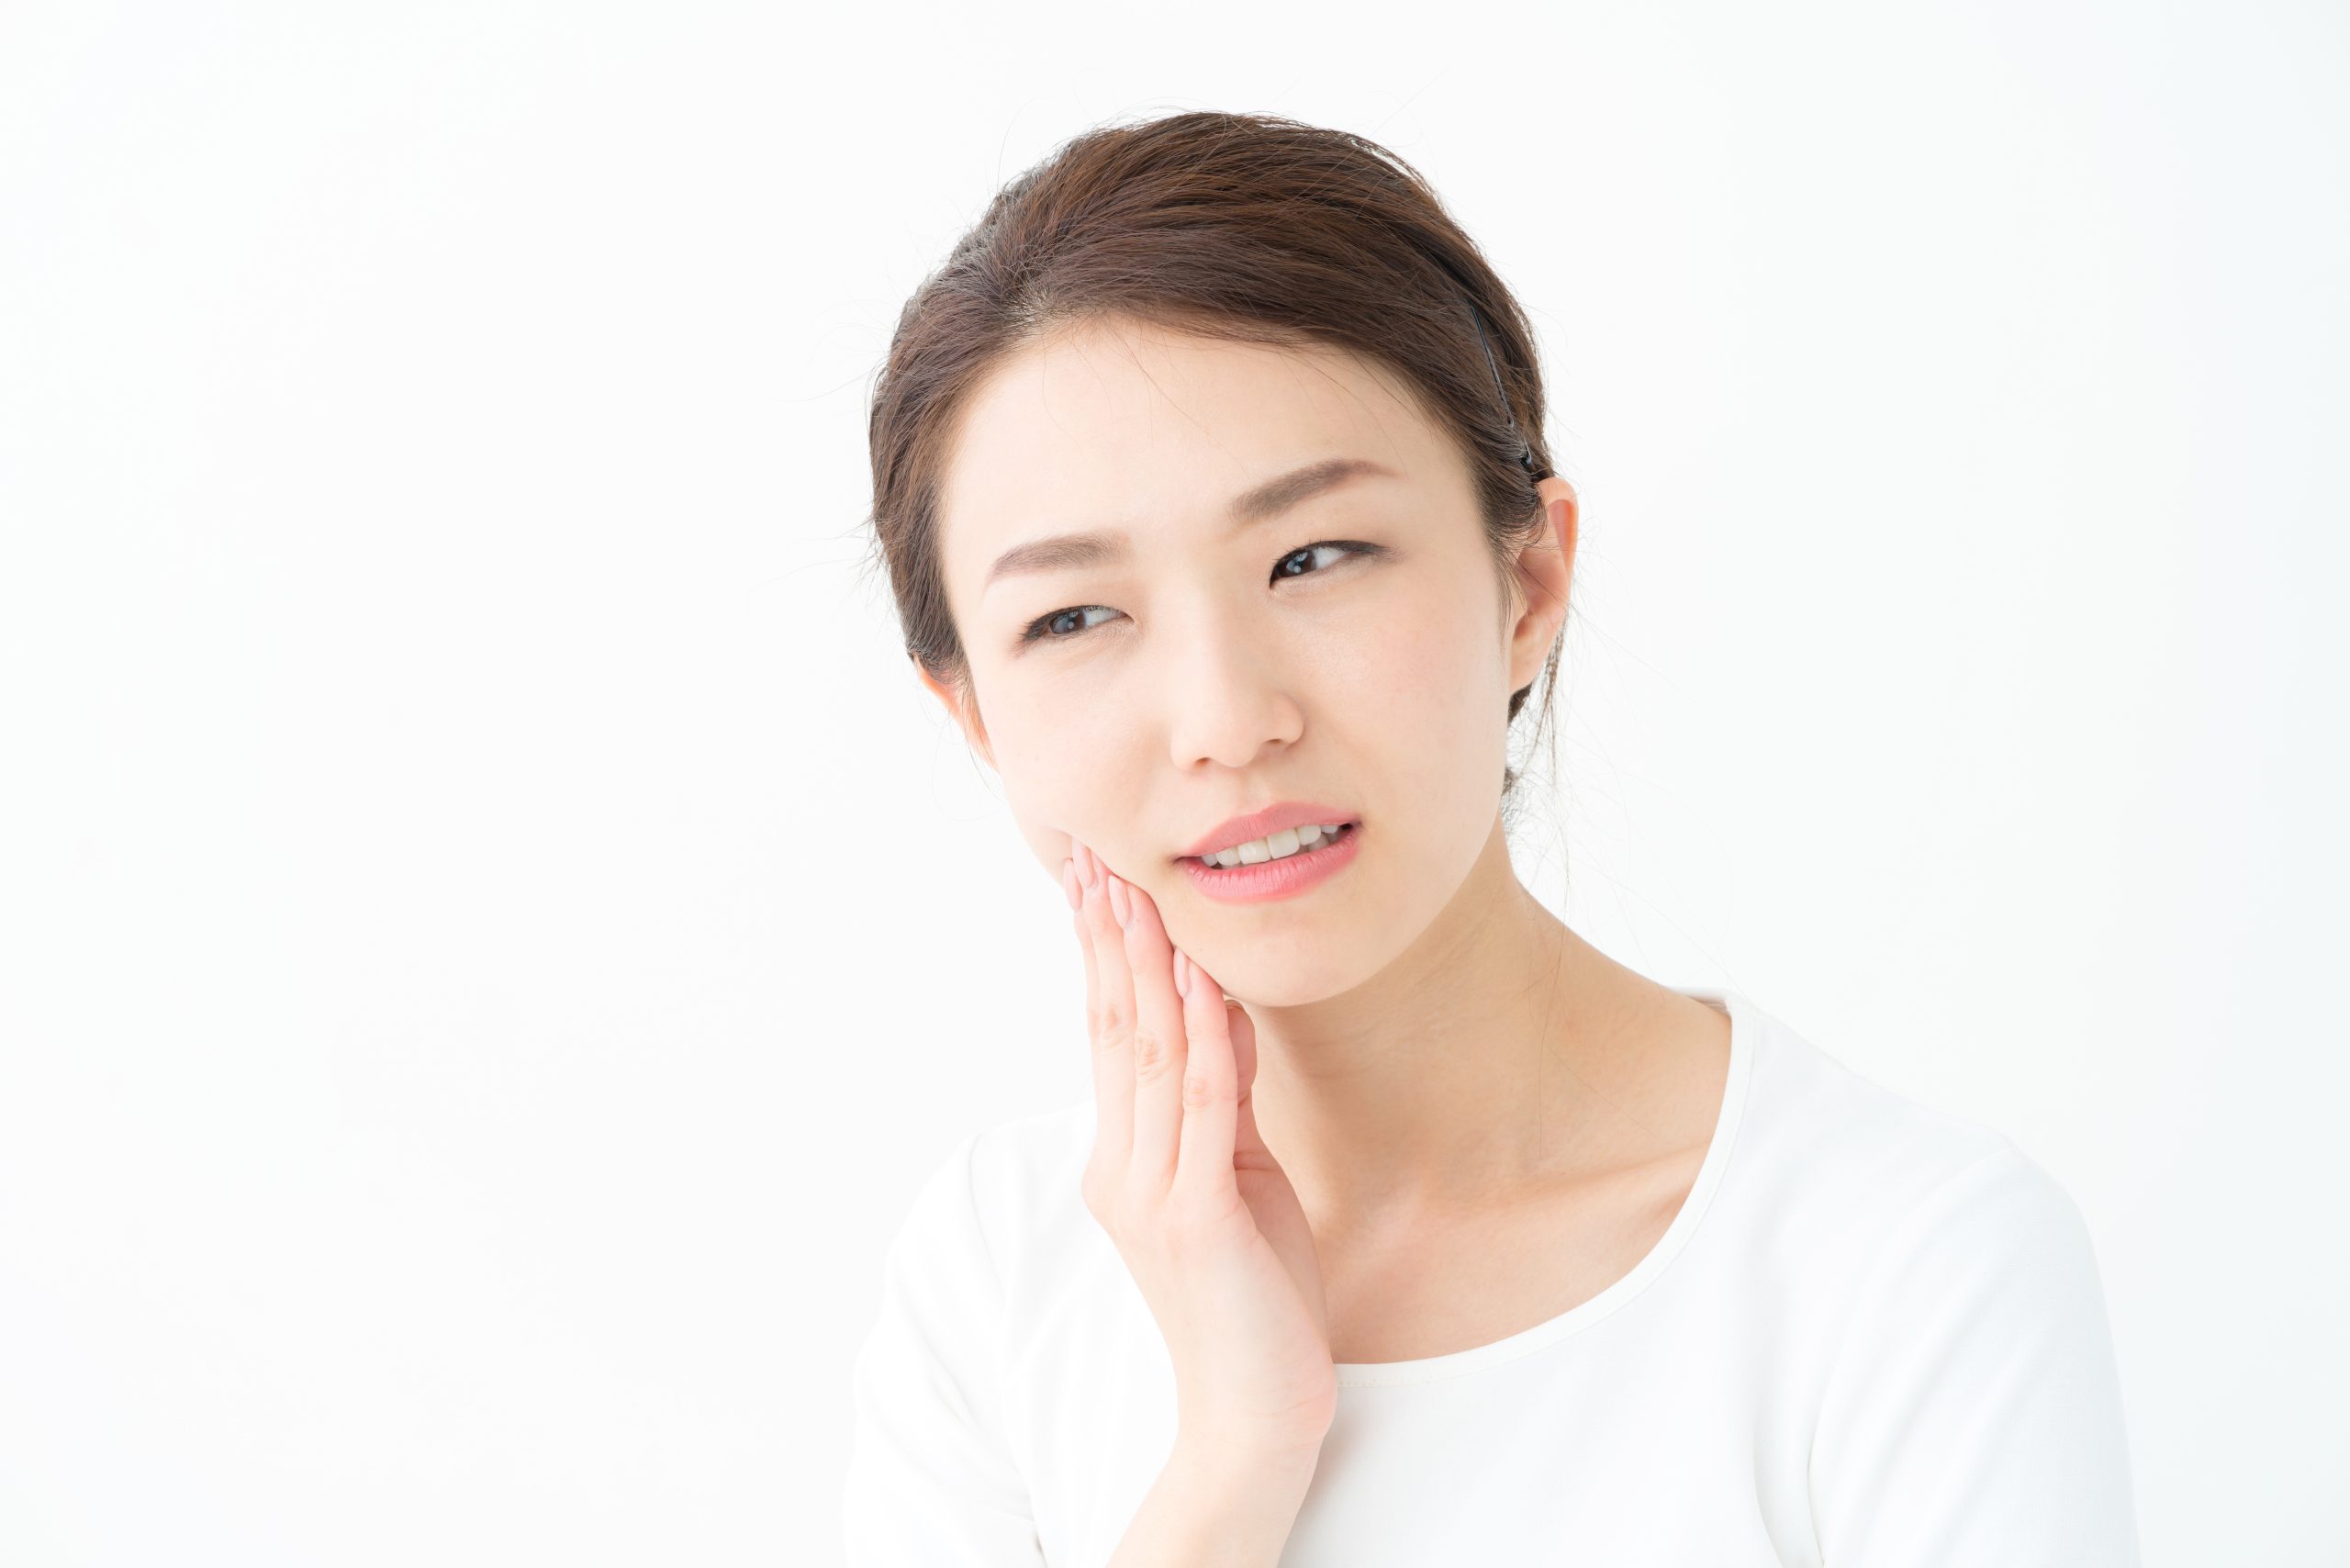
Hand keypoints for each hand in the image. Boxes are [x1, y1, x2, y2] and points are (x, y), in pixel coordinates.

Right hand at [1064, 838, 1336, 1461]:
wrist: (1255, 1414)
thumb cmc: (1257, 1299)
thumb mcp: (1240, 1178)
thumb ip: (1223, 1100)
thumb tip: (1224, 1009)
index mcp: (1122, 1162)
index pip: (1106, 1037)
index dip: (1102, 955)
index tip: (1098, 882)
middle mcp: (1121, 1169)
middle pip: (1112, 1030)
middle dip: (1109, 938)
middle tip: (1098, 857)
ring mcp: (1152, 1193)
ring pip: (1148, 1053)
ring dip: (1147, 964)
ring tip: (1141, 891)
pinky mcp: (1197, 1216)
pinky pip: (1200, 1103)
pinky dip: (1203, 1035)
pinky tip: (1202, 979)